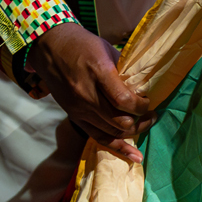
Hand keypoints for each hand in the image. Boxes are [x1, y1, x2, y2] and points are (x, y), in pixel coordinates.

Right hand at [24, 23, 153, 161]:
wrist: (49, 47)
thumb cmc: (82, 45)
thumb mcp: (106, 50)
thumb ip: (124, 70)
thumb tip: (143, 88)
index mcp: (98, 73)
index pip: (124, 100)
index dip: (142, 105)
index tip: (148, 101)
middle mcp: (87, 94)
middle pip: (121, 120)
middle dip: (142, 120)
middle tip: (151, 114)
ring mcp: (79, 108)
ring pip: (112, 131)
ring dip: (133, 131)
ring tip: (144, 123)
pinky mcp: (74, 116)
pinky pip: (98, 137)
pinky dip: (118, 148)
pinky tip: (134, 156)